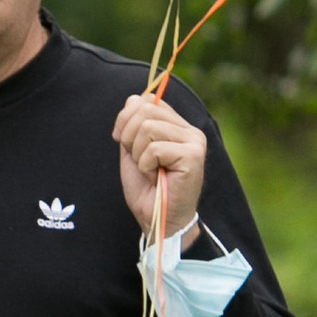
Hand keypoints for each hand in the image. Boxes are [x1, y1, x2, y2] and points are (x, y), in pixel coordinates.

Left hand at [111, 91, 208, 239]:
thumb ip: (133, 123)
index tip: (121, 140)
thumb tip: (133, 99)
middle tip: (139, 161)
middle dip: (128, 137)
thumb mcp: (133, 149)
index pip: (146, 100)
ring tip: (150, 170)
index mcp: (177, 125)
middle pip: (145, 110)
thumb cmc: (147, 187)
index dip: (125, 118)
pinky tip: (157, 177)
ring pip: (148, 128)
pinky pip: (154, 149)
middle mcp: (190, 130)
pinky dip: (146, 166)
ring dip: (138, 154)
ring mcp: (194, 142)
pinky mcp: (193, 156)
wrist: (157, 218)